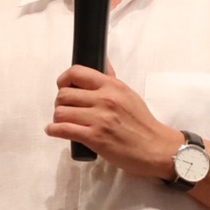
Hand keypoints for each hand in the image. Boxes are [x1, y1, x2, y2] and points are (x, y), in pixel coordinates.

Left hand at [46, 64, 182, 178]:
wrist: (155, 148)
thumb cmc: (142, 123)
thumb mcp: (129, 94)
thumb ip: (112, 79)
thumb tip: (103, 61)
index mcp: (112, 86)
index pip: (76, 72)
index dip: (64, 80)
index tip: (64, 87)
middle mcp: (104, 99)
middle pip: (64, 94)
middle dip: (60, 103)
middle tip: (66, 110)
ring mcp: (99, 118)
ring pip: (61, 112)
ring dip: (58, 118)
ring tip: (64, 122)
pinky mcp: (95, 138)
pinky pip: (63, 129)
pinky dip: (54, 131)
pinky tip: (55, 131)